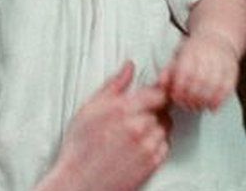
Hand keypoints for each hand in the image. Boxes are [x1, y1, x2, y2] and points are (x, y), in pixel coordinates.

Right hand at [39, 61, 169, 190]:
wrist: (80, 181)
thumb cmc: (80, 146)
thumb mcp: (90, 108)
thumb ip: (114, 85)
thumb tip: (129, 67)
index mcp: (123, 108)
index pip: (158, 93)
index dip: (156, 93)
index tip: (152, 96)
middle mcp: (138, 126)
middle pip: (163, 110)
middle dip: (153, 111)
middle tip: (137, 117)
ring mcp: (147, 146)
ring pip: (165, 128)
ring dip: (156, 127)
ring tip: (134, 134)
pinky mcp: (153, 163)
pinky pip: (165, 146)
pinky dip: (156, 144)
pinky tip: (138, 146)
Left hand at [158, 32, 238, 110]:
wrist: (218, 36)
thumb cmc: (193, 50)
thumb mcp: (177, 56)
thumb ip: (168, 71)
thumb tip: (160, 84)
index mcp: (190, 51)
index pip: (184, 72)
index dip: (179, 88)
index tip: (176, 97)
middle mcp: (207, 56)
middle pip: (199, 81)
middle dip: (192, 98)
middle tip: (187, 106)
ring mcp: (221, 62)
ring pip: (214, 86)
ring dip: (205, 101)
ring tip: (199, 107)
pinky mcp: (233, 69)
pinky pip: (228, 87)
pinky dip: (220, 100)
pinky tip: (212, 107)